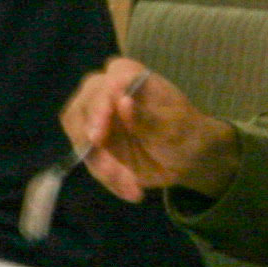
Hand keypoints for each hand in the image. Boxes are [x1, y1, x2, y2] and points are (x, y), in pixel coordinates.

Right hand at [61, 58, 238, 200]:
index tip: (97, 137)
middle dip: (91, 144)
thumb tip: (122, 102)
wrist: (187, 158)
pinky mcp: (92, 142)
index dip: (97, 108)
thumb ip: (146, 117)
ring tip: (130, 187)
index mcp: (127, 75)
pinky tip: (132, 191)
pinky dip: (108, 178)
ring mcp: (95, 117)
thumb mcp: (174, 128)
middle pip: (81, 109)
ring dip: (102, 166)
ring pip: (79, 138)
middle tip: (109, 171)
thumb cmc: (185, 132)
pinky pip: (88, 160)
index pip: (103, 85)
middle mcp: (104, 91)